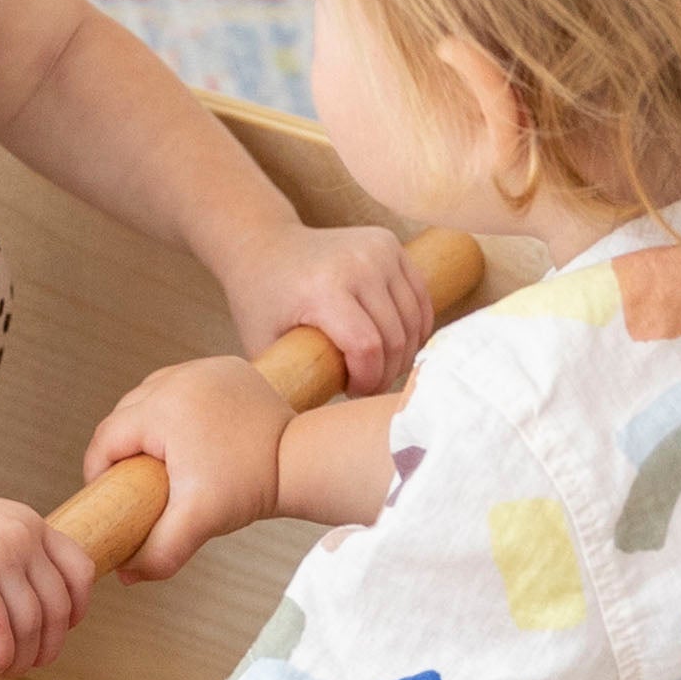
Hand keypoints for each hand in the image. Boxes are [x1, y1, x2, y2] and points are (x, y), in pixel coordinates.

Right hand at [0, 479, 93, 679]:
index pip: (79, 572)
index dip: (75, 613)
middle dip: (44, 648)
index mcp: (29, 524)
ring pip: (31, 625)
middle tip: (19, 666)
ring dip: (19, 659)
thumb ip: (9, 569)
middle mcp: (21, 535)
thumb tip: (31, 628)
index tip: (50, 635)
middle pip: (58, 609)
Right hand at [82, 356, 294, 581]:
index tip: (113, 497)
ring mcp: (201, 368)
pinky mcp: (224, 367)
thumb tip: (127, 576)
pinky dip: (179, 408)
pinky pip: (183, 386)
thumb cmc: (251, 487)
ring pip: (152, 397)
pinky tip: (190, 435)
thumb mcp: (198, 521)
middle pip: (125, 415)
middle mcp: (175, 378)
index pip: (106, 439)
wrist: (303, 460)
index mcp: (160, 409)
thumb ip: (159, 552)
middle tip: (138, 484)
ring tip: (163, 460)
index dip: (99, 471)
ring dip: (149, 425)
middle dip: (124, 449)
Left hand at [220, 219, 435, 392]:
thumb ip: (291, 383)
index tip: (352, 392)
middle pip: (395, 337)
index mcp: (322, 288)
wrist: (264, 246)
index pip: (367, 347)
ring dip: (402, 352)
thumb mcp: (264, 346)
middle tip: (365, 385)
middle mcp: (356, 263)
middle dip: (385, 372)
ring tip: (377, 365)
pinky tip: (392, 343)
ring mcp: (377, 249)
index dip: (368, 380)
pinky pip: (419, 297)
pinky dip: (413, 326)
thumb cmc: (261, 302)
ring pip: (413, 319)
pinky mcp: (390, 244)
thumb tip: (313, 435)